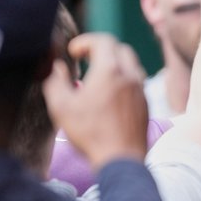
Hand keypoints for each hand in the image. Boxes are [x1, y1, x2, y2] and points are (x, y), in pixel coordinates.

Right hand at [43, 33, 149, 169]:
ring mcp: (141, 90)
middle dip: (101, 48)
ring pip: (131, 64)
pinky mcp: (146, 104)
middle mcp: (130, 75)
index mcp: (110, 70)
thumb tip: (57, 67)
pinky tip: (109, 94)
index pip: (102, 40)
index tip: (73, 52)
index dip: (85, 41)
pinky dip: (123, 78)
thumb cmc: (90, 133)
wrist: (120, 160)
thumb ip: (55, 80)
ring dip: (114, 63)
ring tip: (97, 76)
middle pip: (119, 48)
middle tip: (85, 59)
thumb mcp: (61, 106)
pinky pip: (136, 81)